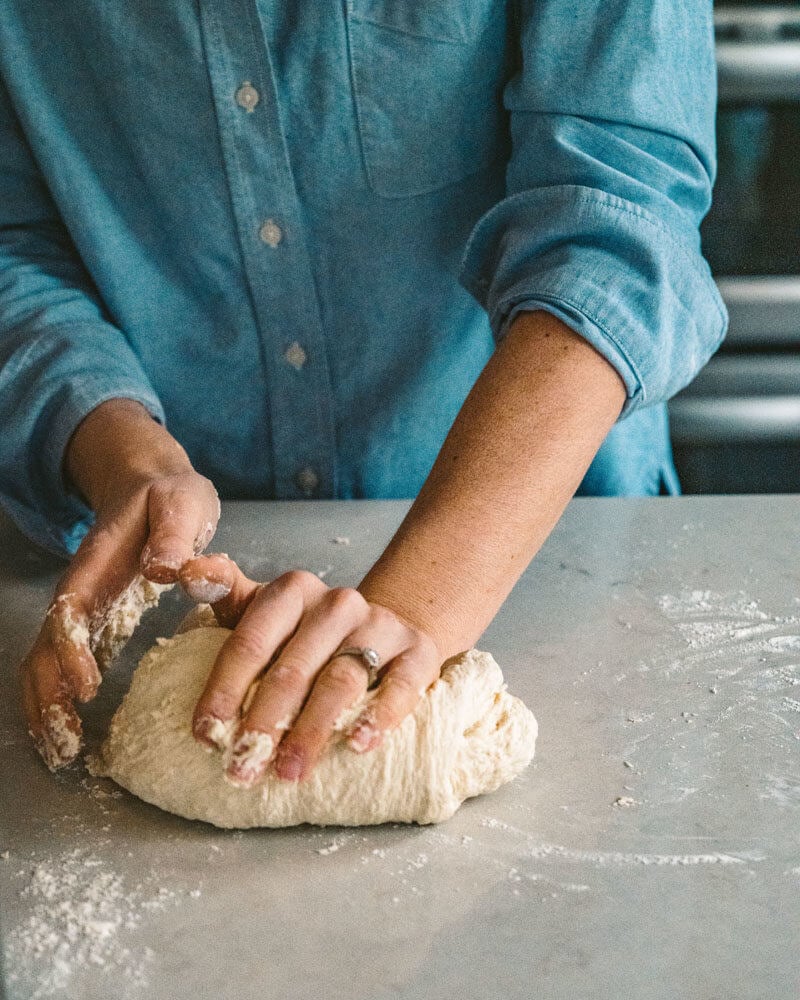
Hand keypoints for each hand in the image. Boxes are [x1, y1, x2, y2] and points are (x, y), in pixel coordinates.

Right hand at [20, 400, 219, 769]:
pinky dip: (57, 699)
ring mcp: (82, 607)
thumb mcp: (180, 503)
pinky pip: (63, 663)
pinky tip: (66, 732)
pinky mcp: (93, 619)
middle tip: (65, 744)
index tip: (84, 689)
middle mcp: (79, 590)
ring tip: (60, 752)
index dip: (71, 652)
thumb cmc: (168, 497)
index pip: (71, 611)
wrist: (150, 485)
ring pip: (46, 661)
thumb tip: (163, 570)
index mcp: (96, 564)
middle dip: (49, 697)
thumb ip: (174, 534)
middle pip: (47, 648)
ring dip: (46, 707)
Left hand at [179, 554, 442, 785]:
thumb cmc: (307, 633)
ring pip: (341, 679)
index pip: (251, 640)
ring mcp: (380, 625)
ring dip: (312, 730)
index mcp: (292, 590)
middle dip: (264, 723)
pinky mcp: (418, 652)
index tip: (205, 735)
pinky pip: (401, 685)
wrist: (384, 630)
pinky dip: (379, 716)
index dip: (225, 689)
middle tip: (242, 768)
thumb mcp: (262, 609)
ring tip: (288, 771)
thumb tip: (183, 572)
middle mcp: (337, 603)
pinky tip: (357, 744)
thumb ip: (222, 592)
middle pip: (293, 667)